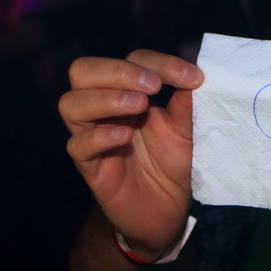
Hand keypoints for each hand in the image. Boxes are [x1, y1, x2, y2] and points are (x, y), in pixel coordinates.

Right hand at [59, 50, 203, 255]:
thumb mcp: (187, 130)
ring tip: (140, 106)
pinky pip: (77, 145)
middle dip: (118, 71)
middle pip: (83, 71)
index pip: (132, 61)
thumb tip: (199, 73)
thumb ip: (188, 103)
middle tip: (153, 86)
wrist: (168, 210)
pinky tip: (124, 137)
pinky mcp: (90, 167)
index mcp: (129, 91)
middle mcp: (104, 108)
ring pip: (71, 104)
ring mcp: (93, 136)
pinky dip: (99, 136)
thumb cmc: (174, 163)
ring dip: (105, 99)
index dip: (160, 62)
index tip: (193, 77)